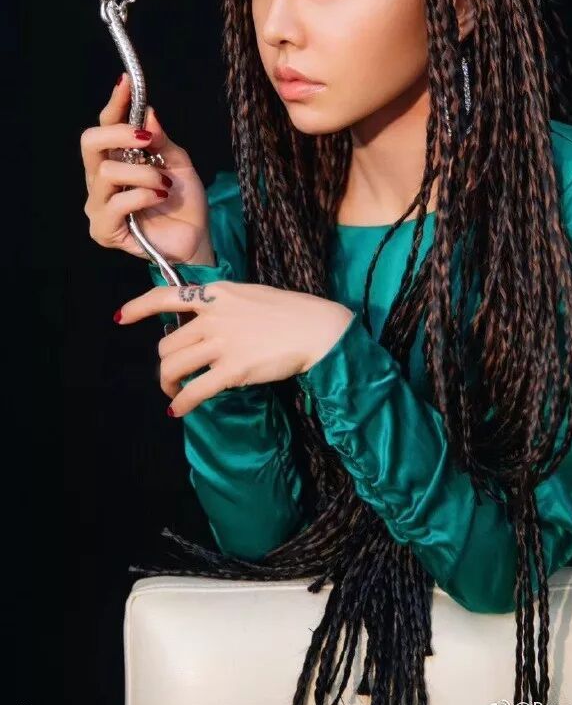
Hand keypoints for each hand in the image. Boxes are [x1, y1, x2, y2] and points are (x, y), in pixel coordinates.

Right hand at [81, 73, 213, 263]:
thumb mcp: (179, 163)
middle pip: (90, 143)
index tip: (127, 83)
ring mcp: (99, 205)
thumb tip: (148, 113)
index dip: (115, 104)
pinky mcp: (103, 230)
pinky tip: (159, 198)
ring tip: (165, 184)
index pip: (105, 126)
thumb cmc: (184, 202)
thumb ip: (162, 140)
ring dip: (143, 173)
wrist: (195, 239)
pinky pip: (116, 203)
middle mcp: (101, 180)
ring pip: (107, 173)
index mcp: (117, 160)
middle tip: (148, 139)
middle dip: (120, 134)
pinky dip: (142, 196)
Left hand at [115, 280, 354, 415]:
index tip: (121, 318)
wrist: (318, 328)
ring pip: (173, 366)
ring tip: (176, 392)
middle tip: (173, 376)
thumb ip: (224, 306)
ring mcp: (222, 342)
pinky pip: (195, 390)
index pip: (166, 295)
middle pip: (168, 343)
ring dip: (169, 383)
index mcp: (217, 294)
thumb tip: (204, 325)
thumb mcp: (251, 295)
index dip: (139, 307)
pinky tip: (180, 410)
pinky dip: (182, 403)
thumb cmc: (291, 312)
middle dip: (165, 364)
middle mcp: (213, 316)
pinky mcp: (233, 369)